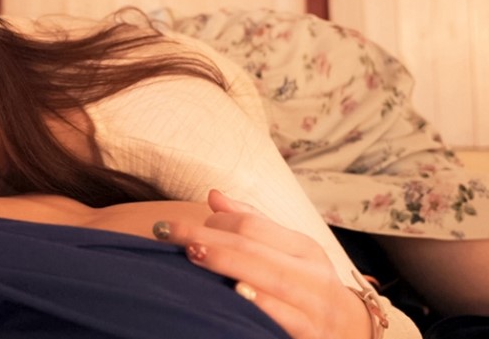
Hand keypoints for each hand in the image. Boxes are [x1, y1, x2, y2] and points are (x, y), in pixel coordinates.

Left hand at [154, 190, 371, 338]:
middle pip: (251, 246)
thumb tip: (213, 195)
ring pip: (268, 276)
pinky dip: (258, 304)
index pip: (252, 224)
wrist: (352, 335)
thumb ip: (252, 225)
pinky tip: (234, 294)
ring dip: (226, 263)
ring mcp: (313, 304)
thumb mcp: (288, 255)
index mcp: (303, 247)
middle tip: (168, 232)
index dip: (215, 222)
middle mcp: (310, 272)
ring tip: (192, 253)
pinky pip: (282, 316)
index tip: (183, 228)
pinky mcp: (310, 334)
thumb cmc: (305, 287)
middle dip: (206, 237)